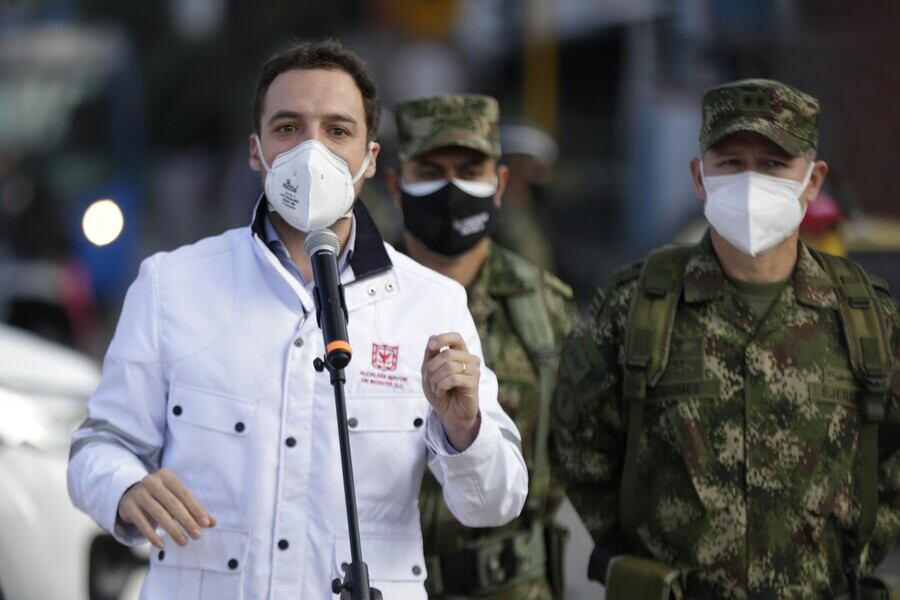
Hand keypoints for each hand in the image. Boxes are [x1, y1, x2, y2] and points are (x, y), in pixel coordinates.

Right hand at [117, 468, 215, 548]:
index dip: (196, 509)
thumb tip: (213, 523)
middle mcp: (151, 482)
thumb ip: (194, 509)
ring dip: (173, 530)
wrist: (128, 494)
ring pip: (159, 513)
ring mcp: (138, 493)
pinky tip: (162, 545)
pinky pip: (142, 523)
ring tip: (184, 542)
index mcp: (167, 476)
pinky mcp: (128, 507)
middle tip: (197, 536)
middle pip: (173, 504)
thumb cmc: (160, 497)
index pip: (185, 494)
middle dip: (187, 521)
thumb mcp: (176, 498)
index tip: (206, 524)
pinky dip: (152, 535)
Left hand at [421, 332, 481, 450]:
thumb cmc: (440, 391)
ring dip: (435, 379)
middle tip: (429, 379)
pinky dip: (441, 386)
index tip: (431, 348)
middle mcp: (470, 359)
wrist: (449, 414)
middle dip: (432, 367)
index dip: (442, 339)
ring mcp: (474, 371)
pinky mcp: (473, 383)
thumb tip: (432, 337)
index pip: (455, 337)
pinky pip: (453, 378)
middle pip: (447, 354)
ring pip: (449, 366)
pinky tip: (441, 392)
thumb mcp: (429, 371)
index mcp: (460, 353)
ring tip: (435, 388)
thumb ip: (430, 354)